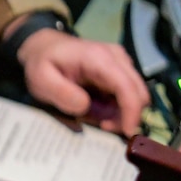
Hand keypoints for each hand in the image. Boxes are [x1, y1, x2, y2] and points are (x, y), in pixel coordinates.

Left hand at [14, 28, 147, 134]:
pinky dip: (115, 107)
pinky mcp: (120, 72)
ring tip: (91, 114)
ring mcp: (121, 63)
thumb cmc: (42, 62)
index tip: (125, 132)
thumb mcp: (41, 79)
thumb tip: (85, 105)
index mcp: (99, 58)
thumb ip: (61, 92)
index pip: (127, 87)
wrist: (43, 47)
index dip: (132, 112)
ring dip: (118, 112)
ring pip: (135, 97)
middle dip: (124, 116)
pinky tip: (95, 107)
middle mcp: (117, 58)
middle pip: (139, 94)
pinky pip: (127, 96)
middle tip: (99, 124)